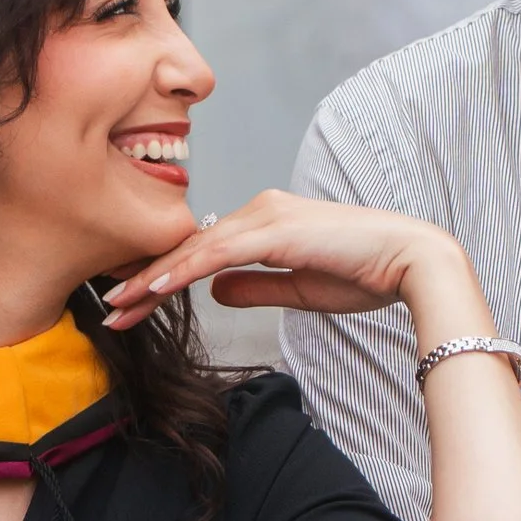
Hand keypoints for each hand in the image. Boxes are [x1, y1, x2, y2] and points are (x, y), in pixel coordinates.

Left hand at [103, 191, 481, 328]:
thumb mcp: (297, 289)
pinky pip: (216, 253)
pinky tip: (153, 288)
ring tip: (118, 306)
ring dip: (152, 280)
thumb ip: (253, 287)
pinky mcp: (274, 231)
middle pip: (188, 248)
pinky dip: (182, 271)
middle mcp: (260, 210)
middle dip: (145, 281)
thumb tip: (214, 293)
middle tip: (110, 310)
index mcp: (265, 222)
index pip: (201, 252)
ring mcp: (266, 216)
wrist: (410, 261)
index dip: (163, 279)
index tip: (133, 304)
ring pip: (194, 250)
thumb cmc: (365, 274)